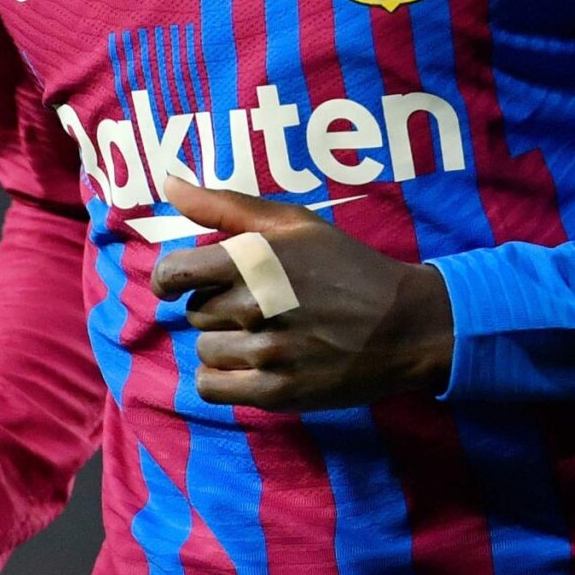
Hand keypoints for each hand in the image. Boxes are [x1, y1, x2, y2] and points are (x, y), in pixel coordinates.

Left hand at [148, 178, 454, 409]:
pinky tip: (253, 363)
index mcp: (257, 259)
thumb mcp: (294, 224)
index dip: (167, 279)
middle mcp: (258, 305)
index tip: (176, 284)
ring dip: (225, 343)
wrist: (406, 324)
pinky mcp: (277, 391)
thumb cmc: (347, 267)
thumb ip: (226, 205)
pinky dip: (223, 377)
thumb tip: (169, 183)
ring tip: (265, 334)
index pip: (175, 272)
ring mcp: (268, 351)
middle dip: (217, 308)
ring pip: (205, 351)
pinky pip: (213, 387)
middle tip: (257, 305)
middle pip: (196, 313)